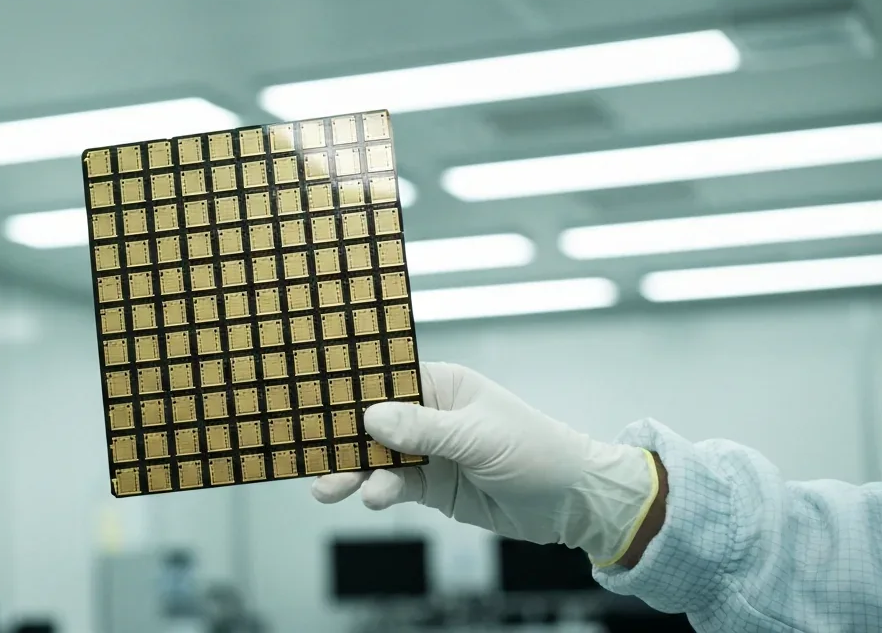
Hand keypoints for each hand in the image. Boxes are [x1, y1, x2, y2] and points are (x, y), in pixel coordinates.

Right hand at [311, 363, 659, 564]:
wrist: (571, 504)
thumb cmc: (536, 451)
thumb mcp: (479, 437)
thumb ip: (424, 429)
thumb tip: (371, 417)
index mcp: (441, 384)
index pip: (386, 378)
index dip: (351, 387)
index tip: (313, 396)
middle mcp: (427, 414)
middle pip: (371, 421)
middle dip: (341, 436)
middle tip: (310, 450)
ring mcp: (426, 451)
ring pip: (375, 457)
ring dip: (351, 470)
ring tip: (328, 487)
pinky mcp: (428, 486)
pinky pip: (392, 484)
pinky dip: (377, 491)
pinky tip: (371, 497)